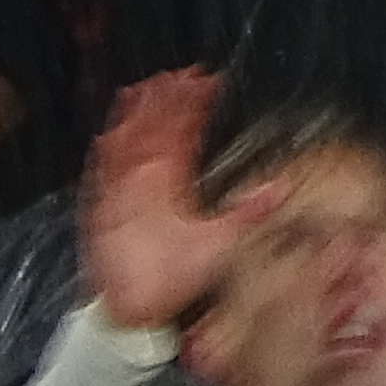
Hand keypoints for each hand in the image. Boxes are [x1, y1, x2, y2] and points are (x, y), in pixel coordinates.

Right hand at [78, 69, 270, 334]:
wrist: (140, 311)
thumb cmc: (174, 282)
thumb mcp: (222, 241)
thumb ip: (249, 212)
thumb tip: (281, 187)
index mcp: (175, 190)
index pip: (185, 139)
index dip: (195, 110)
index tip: (207, 83)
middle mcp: (149, 187)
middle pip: (157, 133)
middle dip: (166, 103)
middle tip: (178, 74)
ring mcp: (126, 196)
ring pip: (131, 146)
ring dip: (137, 118)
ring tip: (147, 88)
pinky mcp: (105, 210)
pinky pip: (104, 174)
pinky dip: (108, 153)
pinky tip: (115, 128)